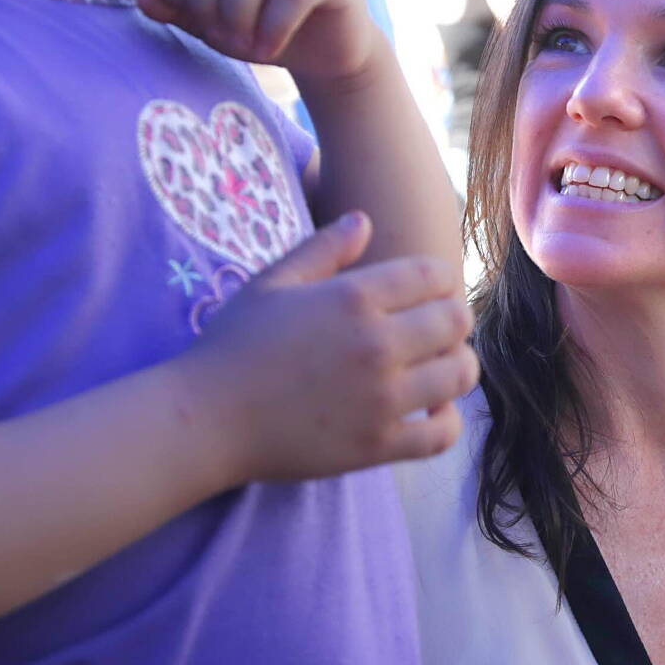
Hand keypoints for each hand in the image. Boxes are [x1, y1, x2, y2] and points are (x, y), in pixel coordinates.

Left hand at [141, 0, 381, 86]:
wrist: (326, 53)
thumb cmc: (261, 30)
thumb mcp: (208, 23)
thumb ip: (174, 6)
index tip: (192, 22)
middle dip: (205, 1)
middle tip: (219, 39)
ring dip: (238, 12)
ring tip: (245, 47)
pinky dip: (273, 26)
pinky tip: (268, 49)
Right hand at [181, 211, 474, 483]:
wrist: (205, 420)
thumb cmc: (233, 345)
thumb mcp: (271, 282)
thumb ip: (323, 248)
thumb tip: (364, 219)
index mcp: (354, 298)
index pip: (435, 276)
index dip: (439, 281)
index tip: (426, 293)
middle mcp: (377, 344)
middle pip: (456, 321)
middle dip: (451, 320)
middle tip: (433, 331)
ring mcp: (382, 398)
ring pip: (460, 374)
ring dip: (456, 366)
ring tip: (437, 367)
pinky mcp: (378, 445)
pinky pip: (442, 434)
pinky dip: (448, 421)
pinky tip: (431, 411)